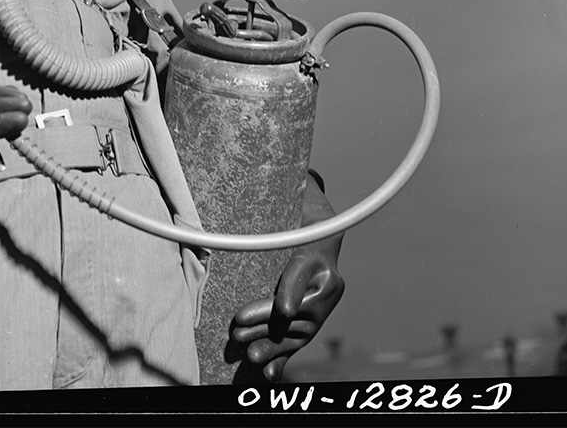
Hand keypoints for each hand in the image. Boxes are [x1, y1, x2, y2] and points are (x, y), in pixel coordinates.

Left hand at [229, 174, 344, 382]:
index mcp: (320, 257)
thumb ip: (269, 202)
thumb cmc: (294, 218)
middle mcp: (328, 284)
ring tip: (248, 356)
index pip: (302, 276)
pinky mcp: (312, 320)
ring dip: (272, 346)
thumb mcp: (285, 210)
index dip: (292, 293)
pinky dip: (283, 360)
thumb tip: (241, 191)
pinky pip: (298, 343)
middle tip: (239, 332)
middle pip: (296, 311)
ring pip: (297, 332)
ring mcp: (322, 306)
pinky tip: (269, 376)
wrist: (321, 231)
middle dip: (267, 324)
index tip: (284, 310)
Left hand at [230, 243, 344, 381]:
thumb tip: (285, 311)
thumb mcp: (304, 260)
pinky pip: (291, 350)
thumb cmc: (309, 257)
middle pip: (286, 325)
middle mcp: (320, 314)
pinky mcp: (302, 333)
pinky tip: (268, 375)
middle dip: (260, 332)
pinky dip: (281, 362)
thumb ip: (294, 283)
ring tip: (248, 354)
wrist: (321, 260)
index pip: (292, 305)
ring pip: (287, 340)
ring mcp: (312, 326)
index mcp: (325, 291)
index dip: (265, 312)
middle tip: (238, 335)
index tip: (241, 316)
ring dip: (268, 349)